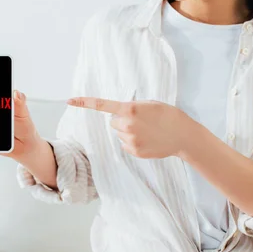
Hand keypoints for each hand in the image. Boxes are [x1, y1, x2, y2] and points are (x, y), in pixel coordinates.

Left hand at [67, 96, 195, 158]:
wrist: (183, 135)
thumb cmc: (168, 115)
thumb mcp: (150, 104)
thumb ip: (131, 107)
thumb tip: (117, 115)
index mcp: (130, 109)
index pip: (102, 105)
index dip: (84, 102)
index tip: (69, 100)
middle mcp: (127, 125)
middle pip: (113, 122)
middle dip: (122, 120)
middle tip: (141, 121)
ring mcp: (130, 140)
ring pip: (119, 134)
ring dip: (128, 132)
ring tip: (147, 131)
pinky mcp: (134, 151)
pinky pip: (125, 145)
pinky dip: (133, 142)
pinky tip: (147, 140)